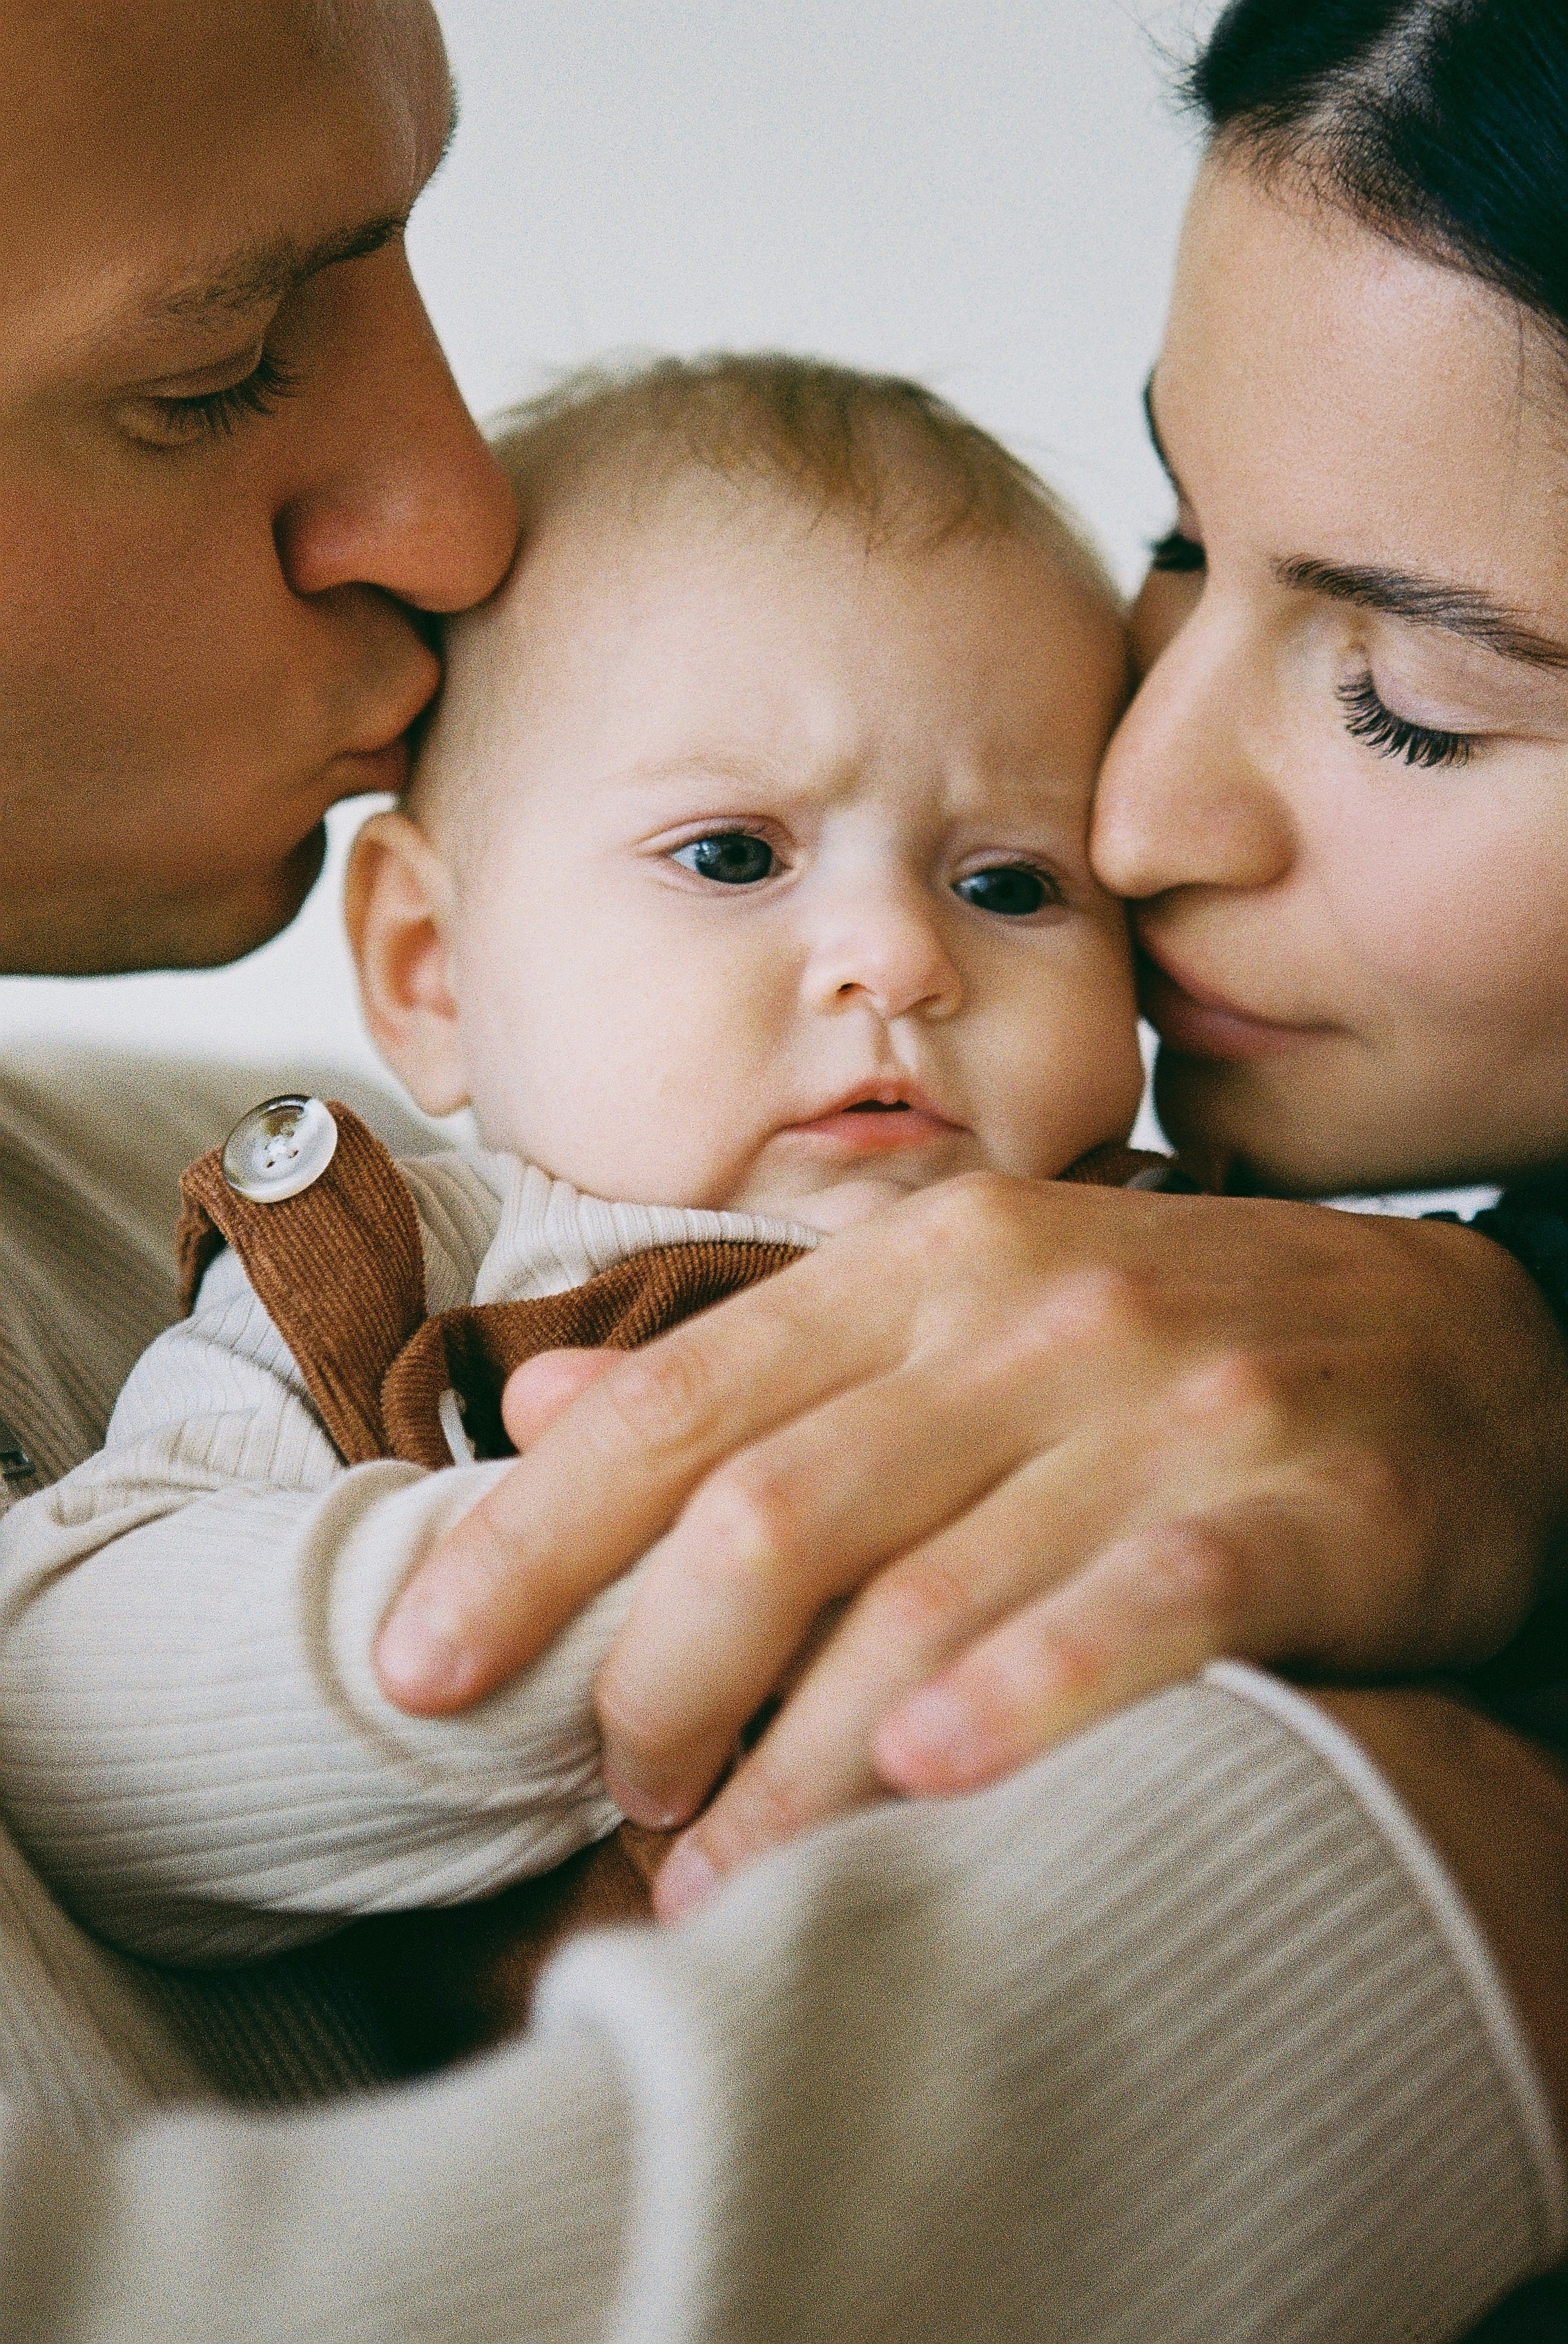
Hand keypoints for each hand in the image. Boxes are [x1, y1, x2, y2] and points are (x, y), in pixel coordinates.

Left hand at [373, 1174, 1567, 1912]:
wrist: (1462, 1348)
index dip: (529, 1542)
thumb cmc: (1165, 1349)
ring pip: (926, 1596)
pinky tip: (925, 1782)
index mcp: (922, 1262)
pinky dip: (1026, 1697)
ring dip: (795, 1770)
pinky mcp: (1304, 1505)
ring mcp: (1172, 1403)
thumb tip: (535, 1414)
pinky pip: (1142, 1607)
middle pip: (773, 1512)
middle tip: (618, 1804)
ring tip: (722, 1883)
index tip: (420, 1669)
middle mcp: (1030, 1313)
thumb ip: (752, 1368)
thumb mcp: (953, 1313)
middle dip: (653, 1684)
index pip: (678, 1402)